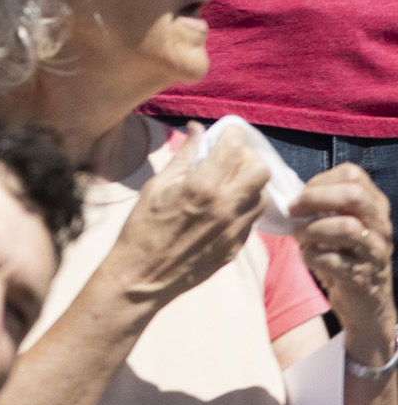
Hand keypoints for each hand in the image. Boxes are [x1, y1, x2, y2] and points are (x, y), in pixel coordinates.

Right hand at [105, 123, 266, 314]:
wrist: (144, 274)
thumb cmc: (142, 226)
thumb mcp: (157, 185)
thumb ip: (183, 157)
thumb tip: (198, 130)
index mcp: (202, 187)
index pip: (234, 149)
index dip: (233, 134)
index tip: (226, 132)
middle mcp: (225, 207)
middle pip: (260, 171)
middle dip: (248, 157)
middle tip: (232, 156)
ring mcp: (234, 230)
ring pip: (261, 196)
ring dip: (249, 183)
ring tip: (230, 181)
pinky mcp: (236, 247)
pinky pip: (251, 219)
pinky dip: (244, 205)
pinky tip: (225, 204)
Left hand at [296, 166, 397, 367]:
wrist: (365, 305)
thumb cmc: (342, 256)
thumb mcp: (337, 224)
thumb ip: (322, 204)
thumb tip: (285, 190)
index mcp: (374, 206)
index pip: (353, 174)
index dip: (320, 180)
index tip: (302, 196)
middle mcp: (381, 227)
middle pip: (354, 195)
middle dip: (314, 198)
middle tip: (293, 211)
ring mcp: (375, 253)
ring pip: (346, 227)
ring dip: (311, 230)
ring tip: (301, 237)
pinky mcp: (363, 278)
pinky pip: (331, 259)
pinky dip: (310, 256)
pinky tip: (308, 257)